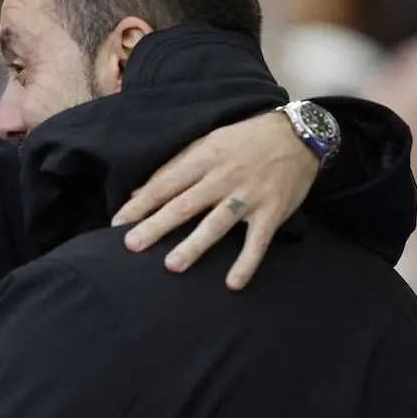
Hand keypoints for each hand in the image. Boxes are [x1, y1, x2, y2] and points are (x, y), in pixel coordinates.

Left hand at [112, 111, 317, 289]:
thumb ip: (174, 168)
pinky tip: (233, 283)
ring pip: (216, 223)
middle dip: (157, 226)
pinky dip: (246, 262)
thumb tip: (138, 193)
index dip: (141, 204)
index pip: (165, 184)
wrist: (299, 134)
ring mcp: (248, 195)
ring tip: (172, 265)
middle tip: (131, 245)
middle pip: (184, 204)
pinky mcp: (271, 212)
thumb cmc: (245, 140)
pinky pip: (257, 241)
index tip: (117, 223)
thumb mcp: (207, 143)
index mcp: (204, 158)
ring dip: (194, 245)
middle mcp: (223, 177)